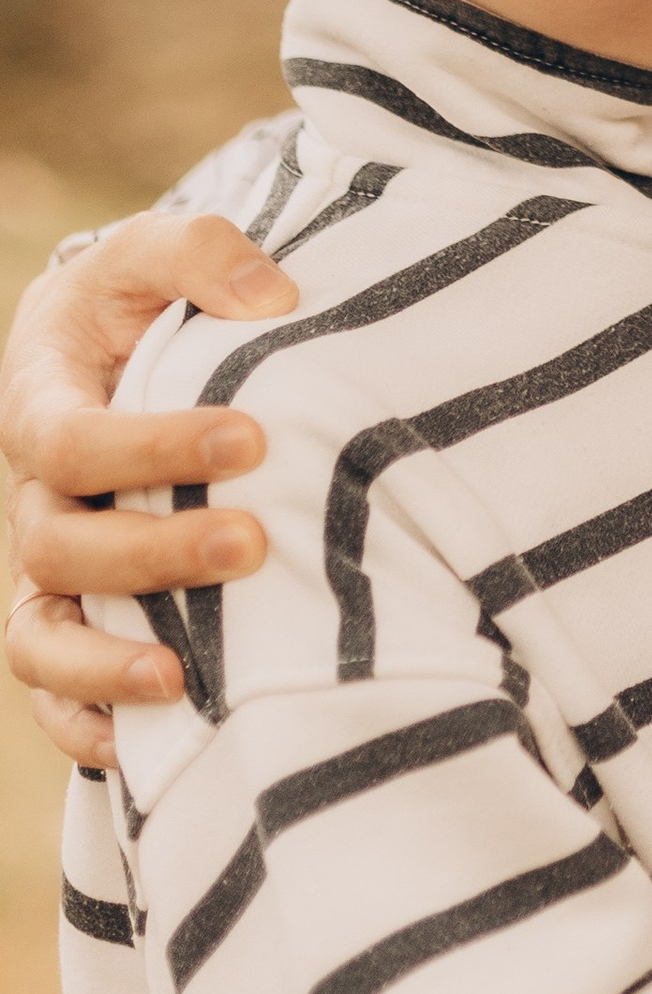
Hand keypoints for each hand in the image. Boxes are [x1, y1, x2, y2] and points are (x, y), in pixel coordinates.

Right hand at [4, 212, 295, 763]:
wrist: (110, 342)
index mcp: (41, 406)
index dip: (151, 447)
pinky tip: (147, 741)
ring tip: (186, 677)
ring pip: (39, 635)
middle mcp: (34, 496)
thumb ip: (205, 253)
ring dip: (105, 662)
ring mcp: (49, 564)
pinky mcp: (74, 611)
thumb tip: (275, 299)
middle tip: (252, 542)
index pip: (72, 442)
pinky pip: (50, 688)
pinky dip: (83, 721)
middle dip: (153, 554)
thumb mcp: (157, 253)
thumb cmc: (140, 299)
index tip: (250, 437)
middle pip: (59, 547)